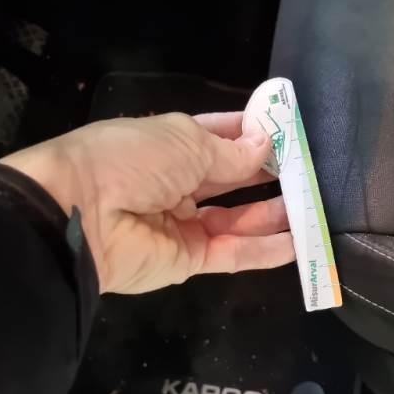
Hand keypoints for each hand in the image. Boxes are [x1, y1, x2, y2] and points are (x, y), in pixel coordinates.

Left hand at [0, 112, 294, 293]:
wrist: (79, 215)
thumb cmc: (130, 160)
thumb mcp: (184, 142)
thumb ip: (230, 152)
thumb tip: (266, 146)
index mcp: (168, 145)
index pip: (218, 136)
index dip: (252, 134)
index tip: (289, 132)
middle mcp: (176, 183)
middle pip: (231, 180)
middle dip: (269, 174)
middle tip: (310, 172)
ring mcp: (182, 224)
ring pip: (237, 219)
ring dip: (274, 213)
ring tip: (314, 207)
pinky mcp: (187, 260)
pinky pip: (232, 253)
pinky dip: (265, 250)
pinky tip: (299, 242)